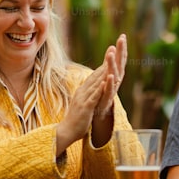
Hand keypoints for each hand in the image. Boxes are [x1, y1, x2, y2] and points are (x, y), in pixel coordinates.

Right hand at [55, 34, 126, 152]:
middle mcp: (83, 91)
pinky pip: (94, 96)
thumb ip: (88, 94)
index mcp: (83, 90)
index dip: (104, 62)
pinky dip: (100, 88)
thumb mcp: (83, 103)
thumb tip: (93, 88)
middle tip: (113, 47)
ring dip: (104, 70)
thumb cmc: (76, 119)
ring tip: (111, 59)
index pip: (95, 74)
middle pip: (97, 73)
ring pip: (96, 82)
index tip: (111, 50)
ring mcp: (84, 98)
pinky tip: (106, 81)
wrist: (65, 132)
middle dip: (106, 60)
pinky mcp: (85, 107)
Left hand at [91, 33, 125, 121]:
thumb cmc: (104, 91)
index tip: (123, 35)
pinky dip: (109, 84)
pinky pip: (109, 91)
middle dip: (120, 52)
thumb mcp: (106, 74)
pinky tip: (109, 76)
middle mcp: (116, 80)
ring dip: (112, 64)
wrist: (99, 112)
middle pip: (119, 64)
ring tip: (109, 54)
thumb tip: (112, 46)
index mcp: (115, 74)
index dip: (122, 48)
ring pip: (114, 75)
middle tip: (121, 40)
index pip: (120, 59)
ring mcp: (112, 89)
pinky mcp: (106, 99)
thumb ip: (109, 62)